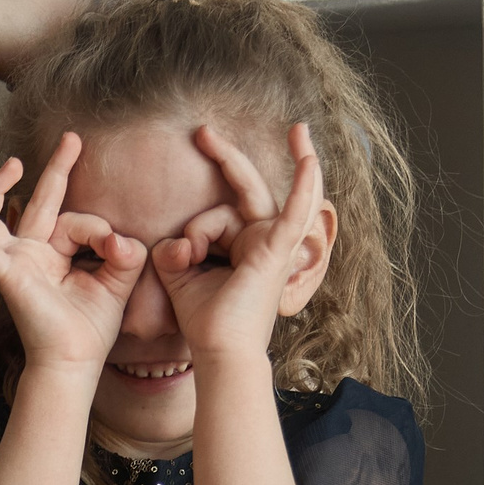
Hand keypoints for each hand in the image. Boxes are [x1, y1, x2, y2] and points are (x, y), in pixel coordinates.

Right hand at [0, 133, 146, 374]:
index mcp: (59, 256)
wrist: (74, 362)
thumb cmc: (91, 329)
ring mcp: (17, 261)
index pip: (76, 222)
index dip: (98, 228)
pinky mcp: (4, 272)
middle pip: (43, 201)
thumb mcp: (118, 282)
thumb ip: (124, 252)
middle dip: (58, 168)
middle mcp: (35, 254)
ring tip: (17, 162)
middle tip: (73, 138)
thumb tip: (118, 236)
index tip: (117, 247)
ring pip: (13, 214)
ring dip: (6, 185)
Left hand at [151, 122, 333, 365]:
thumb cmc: (206, 323)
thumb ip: (173, 251)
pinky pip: (296, 210)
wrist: (220, 352)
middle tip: (201, 132)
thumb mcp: (180, 277)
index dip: (194, 226)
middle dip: (224, 158)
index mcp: (244, 247)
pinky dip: (304, 184)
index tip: (181, 237)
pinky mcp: (278, 250)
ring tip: (276, 140)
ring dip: (230, 193)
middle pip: (240, 193)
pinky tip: (310, 158)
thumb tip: (173, 240)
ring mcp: (274, 244)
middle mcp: (264, 241)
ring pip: (239, 207)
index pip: (217, 216)